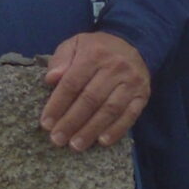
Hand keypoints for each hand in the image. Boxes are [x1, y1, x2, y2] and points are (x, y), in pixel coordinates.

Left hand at [41, 32, 149, 150]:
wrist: (133, 43)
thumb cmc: (97, 48)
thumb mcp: (75, 44)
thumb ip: (61, 60)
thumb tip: (51, 79)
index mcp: (94, 54)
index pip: (73, 83)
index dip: (58, 105)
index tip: (46, 123)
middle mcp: (115, 67)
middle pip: (90, 99)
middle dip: (72, 122)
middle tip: (57, 139)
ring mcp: (131, 82)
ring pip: (109, 110)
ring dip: (91, 130)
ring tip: (76, 145)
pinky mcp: (142, 95)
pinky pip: (130, 115)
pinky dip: (116, 130)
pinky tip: (102, 141)